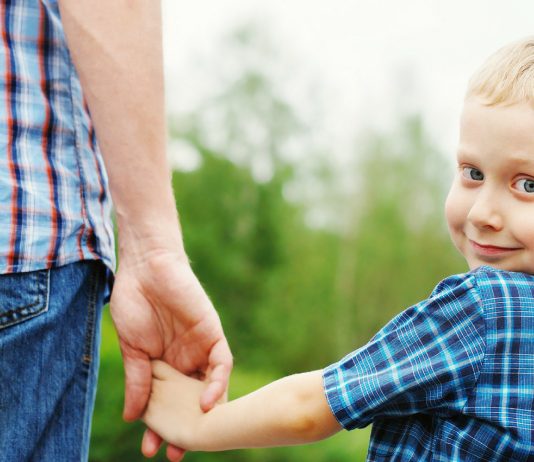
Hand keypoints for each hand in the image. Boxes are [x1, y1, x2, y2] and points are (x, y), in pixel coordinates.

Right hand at [109, 249, 231, 459]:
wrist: (146, 267)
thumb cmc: (134, 303)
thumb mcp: (133, 349)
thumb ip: (138, 381)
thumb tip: (133, 417)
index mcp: (165, 366)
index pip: (169, 403)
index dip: (162, 426)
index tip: (152, 448)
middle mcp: (186, 361)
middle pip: (192, 401)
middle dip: (187, 426)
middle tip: (176, 453)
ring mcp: (200, 349)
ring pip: (211, 387)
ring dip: (206, 413)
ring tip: (194, 437)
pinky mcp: (212, 333)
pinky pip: (222, 362)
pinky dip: (217, 383)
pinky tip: (208, 402)